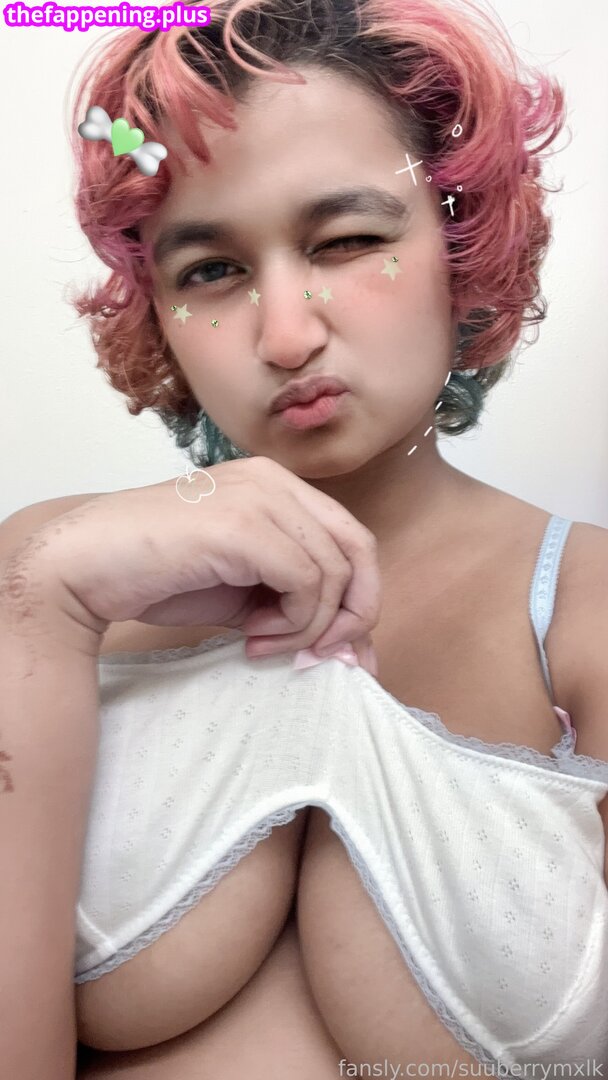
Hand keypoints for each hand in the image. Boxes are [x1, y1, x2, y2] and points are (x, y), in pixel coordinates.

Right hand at [32, 457, 380, 667]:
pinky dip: (294, 623)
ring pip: (336, 571)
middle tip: (319, 656)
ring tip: (263, 644)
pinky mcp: (244, 525)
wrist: (84, 565)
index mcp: (276, 486)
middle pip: (359, 550)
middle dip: (352, 614)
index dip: (356, 598)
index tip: (332, 650)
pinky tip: (252, 637)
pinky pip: (307, 582)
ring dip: (310, 627)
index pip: (351, 539)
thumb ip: (296, 607)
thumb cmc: (157, 576)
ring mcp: (260, 497)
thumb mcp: (244, 593)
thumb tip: (358, 656)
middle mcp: (274, 482)